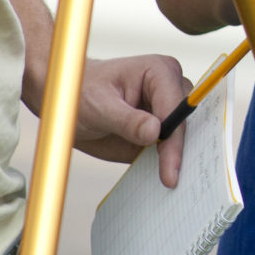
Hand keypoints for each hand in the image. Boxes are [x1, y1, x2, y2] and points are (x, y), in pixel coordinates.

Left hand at [69, 54, 194, 186]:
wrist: (69, 106)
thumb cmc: (81, 94)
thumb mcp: (99, 107)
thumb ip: (127, 121)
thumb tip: (155, 133)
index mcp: (158, 72)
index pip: (174, 108)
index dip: (173, 140)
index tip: (170, 170)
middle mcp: (169, 89)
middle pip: (186, 123)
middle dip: (182, 150)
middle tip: (176, 179)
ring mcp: (167, 111)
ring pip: (184, 137)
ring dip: (179, 159)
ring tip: (174, 182)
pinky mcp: (161, 131)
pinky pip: (170, 150)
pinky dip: (168, 164)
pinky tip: (165, 179)